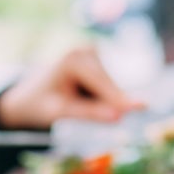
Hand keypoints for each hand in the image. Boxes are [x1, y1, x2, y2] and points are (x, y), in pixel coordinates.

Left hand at [0, 46, 141, 128]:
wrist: (28, 96)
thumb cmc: (40, 105)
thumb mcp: (60, 112)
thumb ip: (89, 113)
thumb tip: (118, 117)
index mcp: (73, 60)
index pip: (102, 84)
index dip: (119, 99)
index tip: (144, 106)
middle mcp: (86, 51)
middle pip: (109, 85)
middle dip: (110, 104)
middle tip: (107, 122)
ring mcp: (93, 53)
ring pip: (111, 87)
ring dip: (104, 102)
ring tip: (77, 105)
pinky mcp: (98, 60)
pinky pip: (108, 86)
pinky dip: (102, 97)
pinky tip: (83, 98)